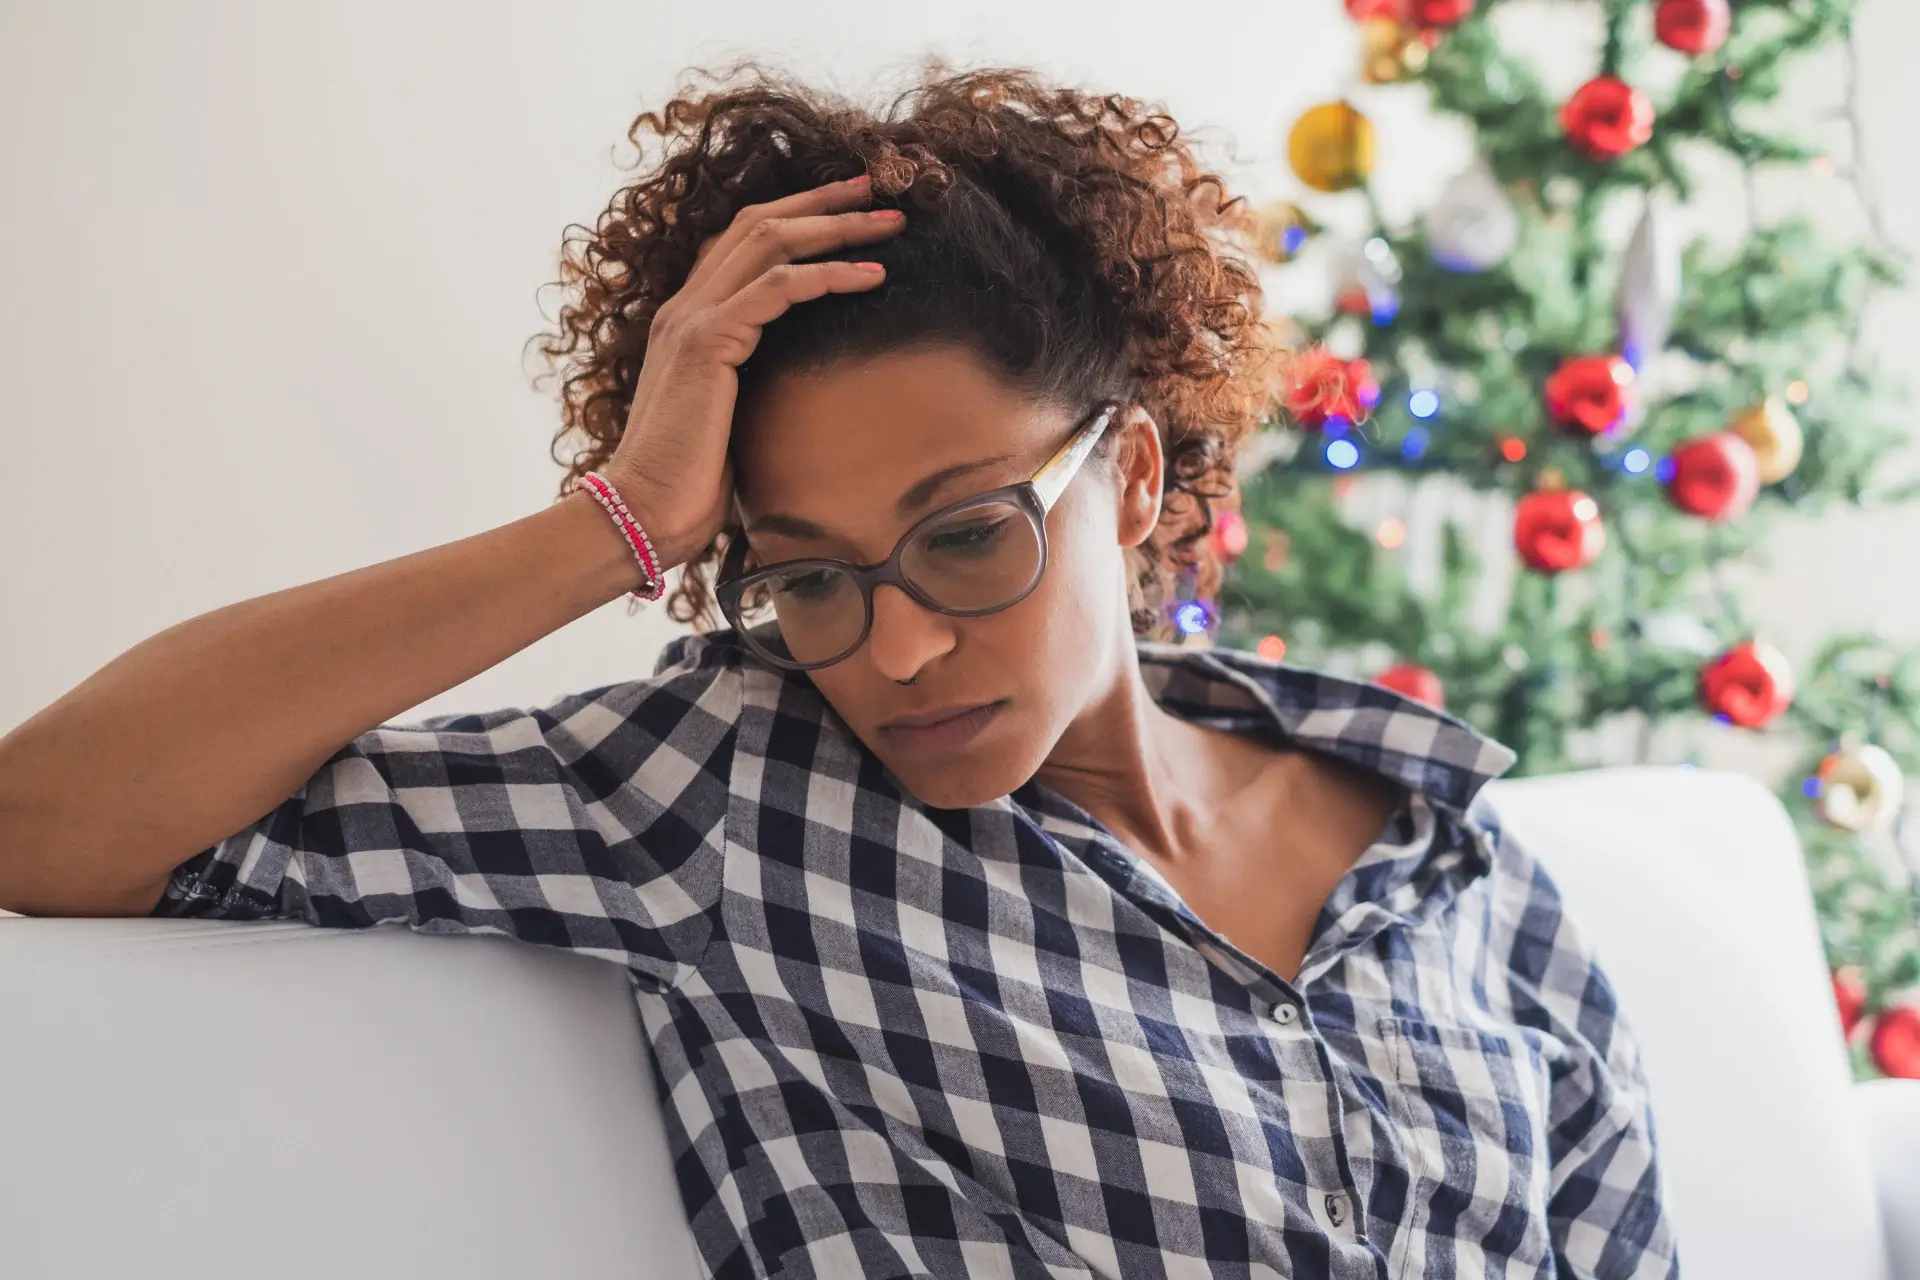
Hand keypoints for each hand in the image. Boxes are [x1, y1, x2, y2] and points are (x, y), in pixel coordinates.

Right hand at [597, 174, 906, 570]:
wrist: (644, 512)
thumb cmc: (689, 483)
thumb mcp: (729, 420)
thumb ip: (752, 386)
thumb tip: (803, 385)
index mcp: (688, 321)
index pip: (742, 242)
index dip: (798, 217)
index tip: (851, 208)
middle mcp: (685, 307)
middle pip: (760, 223)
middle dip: (825, 201)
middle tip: (880, 189)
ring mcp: (691, 319)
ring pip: (771, 241)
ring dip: (837, 226)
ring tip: (890, 224)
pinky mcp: (707, 343)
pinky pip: (777, 287)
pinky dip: (828, 275)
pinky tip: (872, 277)